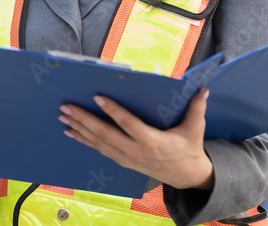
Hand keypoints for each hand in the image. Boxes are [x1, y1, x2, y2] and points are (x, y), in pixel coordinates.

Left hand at [58, 88, 214, 190]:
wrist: (187, 177)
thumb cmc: (190, 149)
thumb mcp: (195, 129)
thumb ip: (197, 108)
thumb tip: (203, 90)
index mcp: (152, 141)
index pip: (128, 123)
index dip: (112, 110)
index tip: (98, 97)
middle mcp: (135, 151)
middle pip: (105, 134)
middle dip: (84, 120)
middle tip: (67, 107)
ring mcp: (127, 158)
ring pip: (98, 143)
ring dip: (79, 129)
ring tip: (64, 117)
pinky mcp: (123, 161)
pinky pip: (100, 150)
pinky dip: (85, 141)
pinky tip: (72, 132)